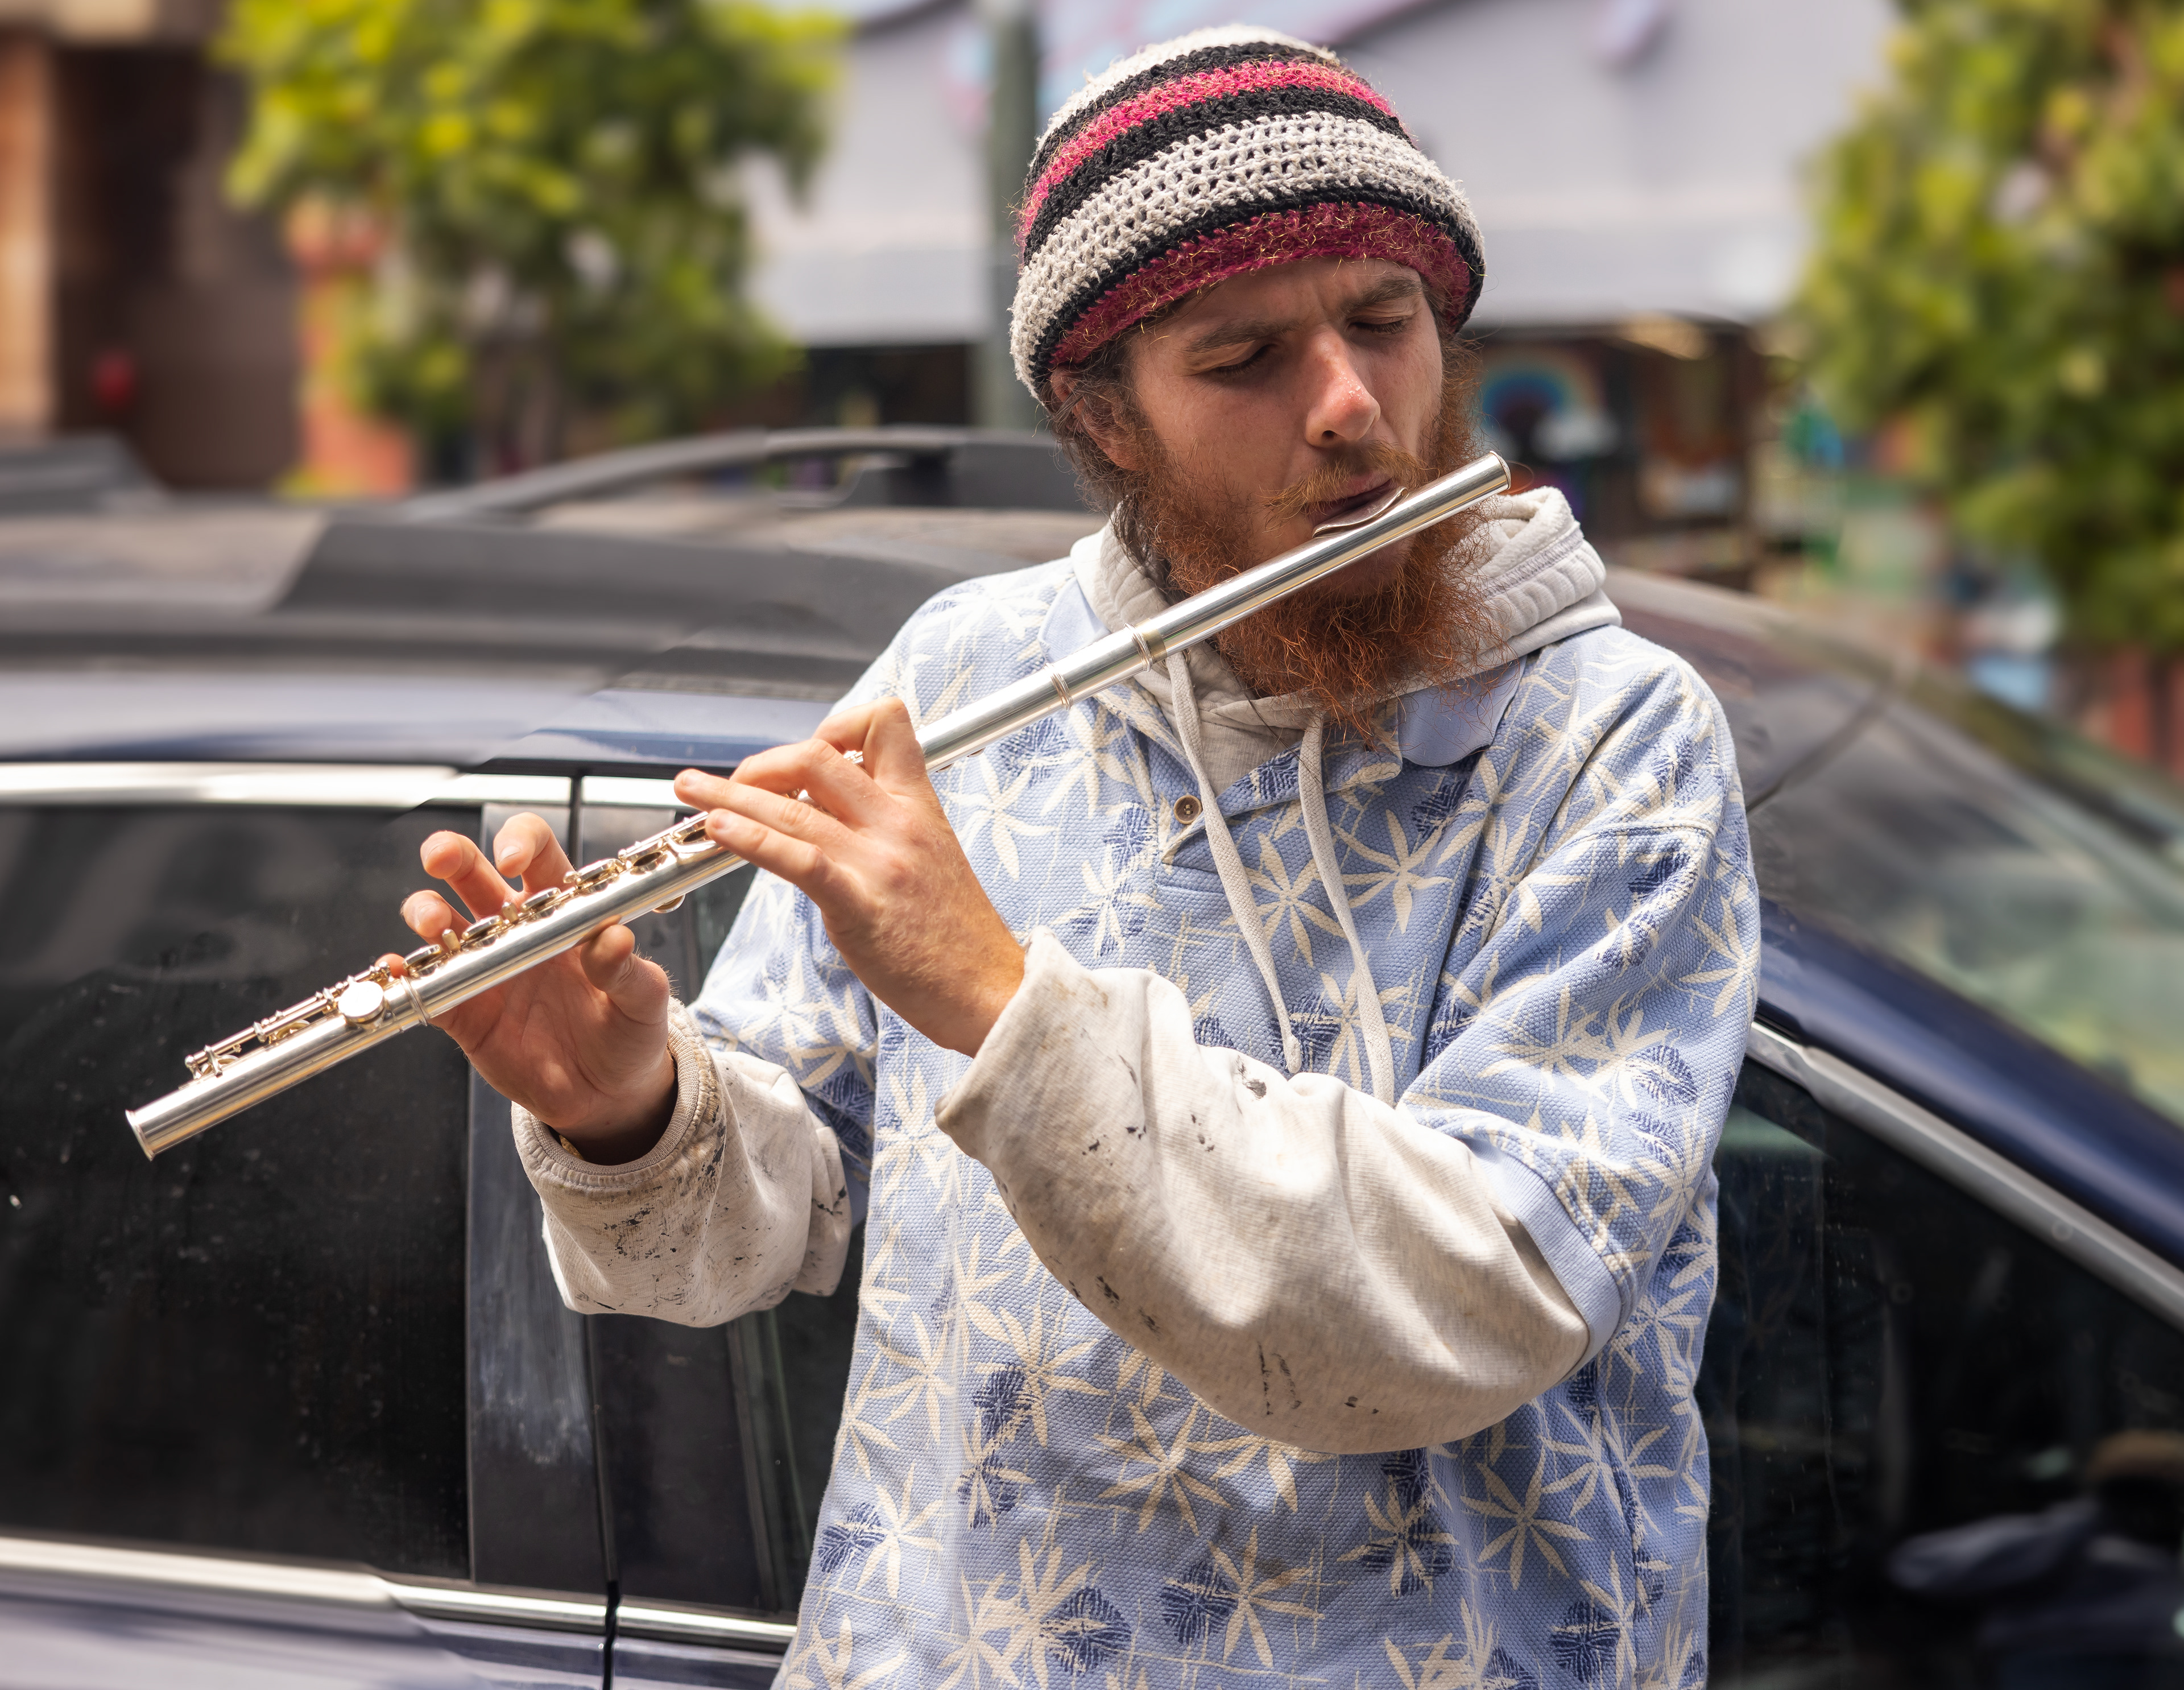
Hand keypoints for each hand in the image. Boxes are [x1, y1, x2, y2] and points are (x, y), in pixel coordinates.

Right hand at [389, 815, 675, 1163]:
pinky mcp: (463, 1011)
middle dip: (450, 854)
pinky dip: (405, 976)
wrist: (607, 1093)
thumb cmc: (630, 1032)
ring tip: (431, 925)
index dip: (520, 842)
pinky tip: (397, 971)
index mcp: (564, 911)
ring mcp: (485, 967)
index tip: (512, 858)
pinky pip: (426, 987)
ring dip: (425, 911)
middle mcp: (517, 929)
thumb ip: (627, 971)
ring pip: (439, 922)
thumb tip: (616, 939)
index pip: (538, 853)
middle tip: (441, 857)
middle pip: (472, 872)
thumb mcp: (643, 1001)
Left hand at [673, 696, 1023, 1056]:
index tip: (802, 761)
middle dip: (760, 763)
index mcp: (919, 806)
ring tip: (688, 790)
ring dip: (727, 794)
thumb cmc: (956, 938)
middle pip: (818, 754)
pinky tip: (718, 831)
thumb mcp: (930, 859)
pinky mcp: (860, 905)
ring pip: (793, 805)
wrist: (992, 993)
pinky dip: (749, 838)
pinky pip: (797, 857)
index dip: (832, 727)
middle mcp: (900, 823)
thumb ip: (884, 827)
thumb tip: (827, 810)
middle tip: (733, 787)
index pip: (881, 723)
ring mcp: (880, 861)